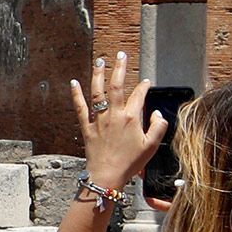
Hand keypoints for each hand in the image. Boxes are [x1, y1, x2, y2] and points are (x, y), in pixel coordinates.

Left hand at [70, 51, 166, 190]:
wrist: (107, 176)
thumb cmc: (130, 163)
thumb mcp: (152, 146)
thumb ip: (158, 127)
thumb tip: (158, 113)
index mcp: (132, 118)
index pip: (139, 95)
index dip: (143, 86)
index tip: (145, 82)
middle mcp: (115, 115)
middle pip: (117, 85)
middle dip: (120, 67)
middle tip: (121, 54)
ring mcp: (99, 120)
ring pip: (98, 92)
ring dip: (98, 74)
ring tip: (101, 60)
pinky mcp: (87, 127)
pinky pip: (80, 107)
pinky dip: (76, 94)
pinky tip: (73, 82)